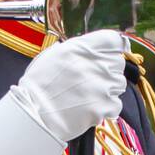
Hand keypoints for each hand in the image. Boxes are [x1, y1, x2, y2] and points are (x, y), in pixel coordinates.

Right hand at [9, 29, 128, 144]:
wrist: (35, 115)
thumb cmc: (38, 88)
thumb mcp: (50, 57)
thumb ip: (71, 49)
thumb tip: (81, 48)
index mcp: (81, 48)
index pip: (113, 39)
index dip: (113, 47)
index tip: (111, 53)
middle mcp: (95, 64)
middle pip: (118, 62)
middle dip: (108, 70)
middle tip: (92, 80)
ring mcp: (102, 86)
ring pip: (119, 84)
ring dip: (109, 89)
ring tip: (89, 95)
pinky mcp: (104, 106)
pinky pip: (116, 104)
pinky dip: (107, 108)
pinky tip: (91, 108)